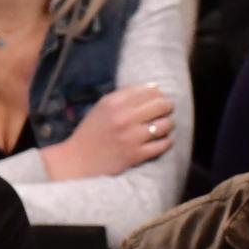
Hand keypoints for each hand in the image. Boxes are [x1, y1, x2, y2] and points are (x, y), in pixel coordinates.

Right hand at [39, 83, 174, 180]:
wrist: (79, 160)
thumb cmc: (92, 132)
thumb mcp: (102, 106)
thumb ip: (125, 95)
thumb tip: (154, 87)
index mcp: (114, 102)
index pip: (149, 90)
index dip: (158, 94)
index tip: (159, 98)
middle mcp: (124, 118)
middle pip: (160, 105)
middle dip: (168, 106)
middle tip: (168, 110)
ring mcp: (131, 137)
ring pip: (164, 125)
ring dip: (169, 124)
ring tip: (167, 125)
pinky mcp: (136, 155)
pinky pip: (162, 145)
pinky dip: (167, 141)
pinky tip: (165, 140)